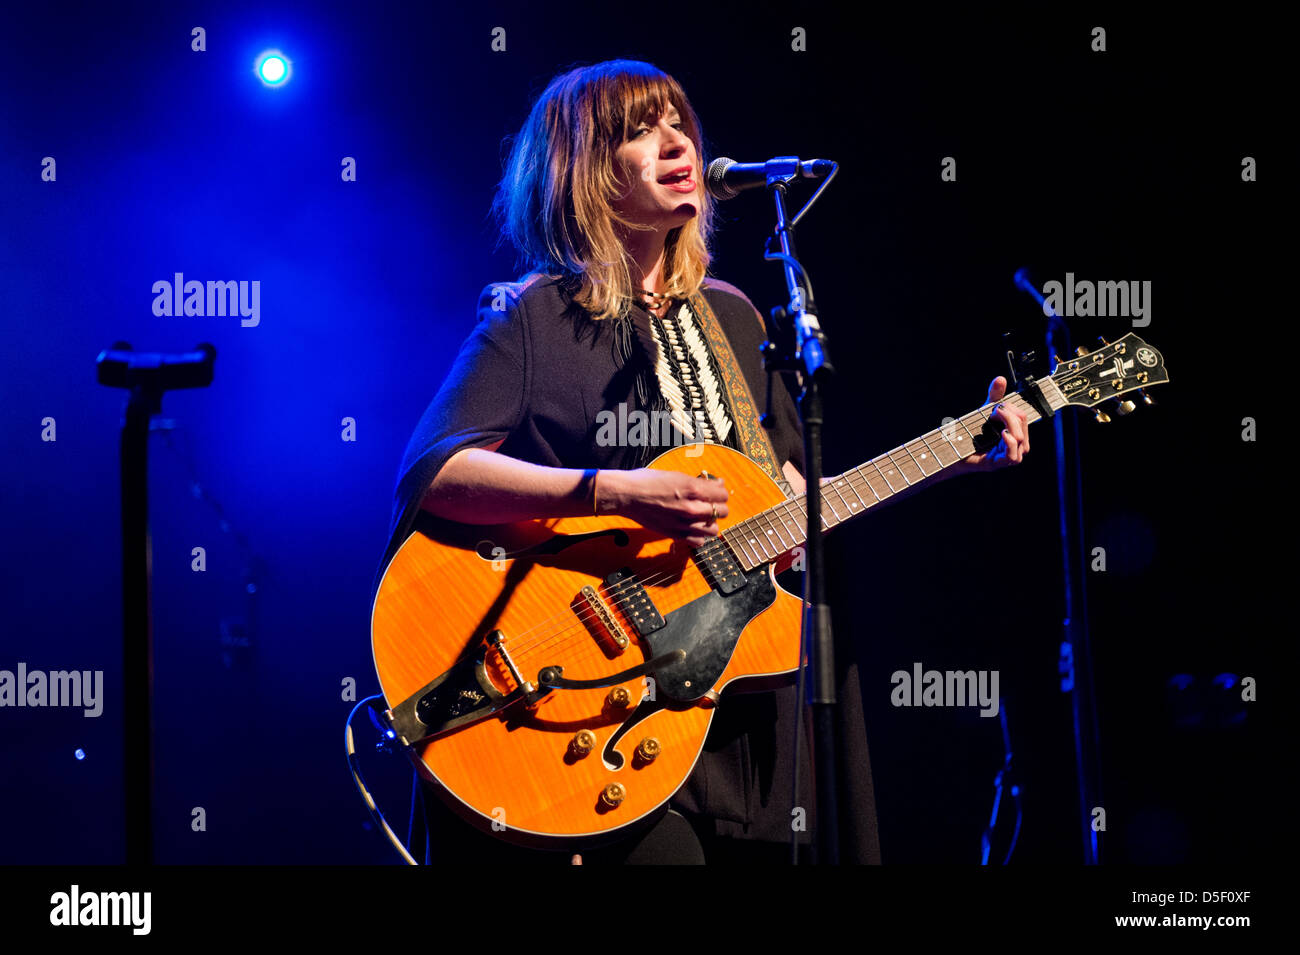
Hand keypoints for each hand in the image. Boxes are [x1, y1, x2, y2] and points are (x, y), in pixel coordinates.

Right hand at [596, 468, 729, 546]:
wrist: (627, 495)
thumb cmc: (647, 481)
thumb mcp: (676, 475)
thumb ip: (697, 482)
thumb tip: (715, 485)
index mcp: (692, 488)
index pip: (723, 494)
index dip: (720, 492)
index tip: (716, 492)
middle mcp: (692, 507)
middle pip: (723, 512)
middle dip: (718, 507)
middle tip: (710, 505)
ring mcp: (684, 523)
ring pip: (714, 529)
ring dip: (710, 523)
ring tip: (702, 518)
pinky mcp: (675, 534)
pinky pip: (699, 541)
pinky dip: (698, 537)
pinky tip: (692, 529)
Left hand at [962, 376, 1028, 470]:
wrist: (952, 449)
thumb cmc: (971, 433)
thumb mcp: (984, 412)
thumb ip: (994, 397)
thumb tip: (1000, 379)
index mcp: (1017, 433)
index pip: (1023, 416)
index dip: (1012, 408)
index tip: (997, 406)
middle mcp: (1017, 446)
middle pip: (1023, 423)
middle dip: (1008, 413)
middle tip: (993, 411)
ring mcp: (1009, 456)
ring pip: (1020, 437)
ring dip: (1007, 423)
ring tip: (993, 419)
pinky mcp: (999, 464)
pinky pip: (1013, 455)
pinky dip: (1009, 442)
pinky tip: (1002, 433)